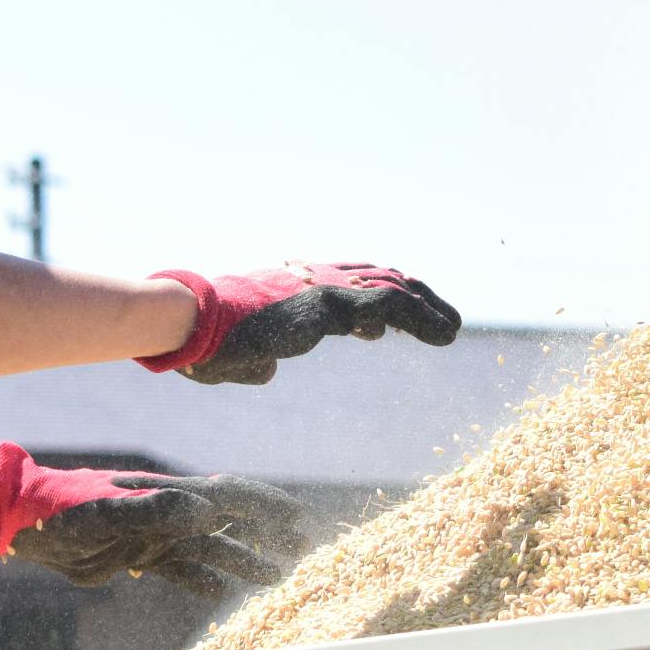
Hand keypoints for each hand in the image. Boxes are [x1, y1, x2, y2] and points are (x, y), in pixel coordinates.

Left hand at [0, 441, 310, 594]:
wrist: (26, 525)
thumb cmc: (63, 509)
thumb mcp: (108, 511)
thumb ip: (157, 510)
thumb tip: (210, 512)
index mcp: (168, 495)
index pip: (229, 497)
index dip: (265, 506)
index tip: (299, 518)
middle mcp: (169, 513)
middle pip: (230, 521)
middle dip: (266, 533)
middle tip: (301, 548)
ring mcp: (156, 535)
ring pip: (210, 549)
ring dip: (243, 560)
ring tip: (274, 577)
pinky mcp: (138, 557)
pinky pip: (180, 571)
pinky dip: (202, 582)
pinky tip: (221, 595)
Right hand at [138, 262, 461, 384]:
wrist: (195, 325)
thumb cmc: (207, 343)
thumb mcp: (241, 352)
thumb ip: (260, 358)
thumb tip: (268, 372)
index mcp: (295, 284)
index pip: (350, 280)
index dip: (380, 294)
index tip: (397, 318)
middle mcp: (316, 278)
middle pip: (380, 278)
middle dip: (415, 296)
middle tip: (442, 321)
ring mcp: (326, 287)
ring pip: (393, 289)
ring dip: (428, 309)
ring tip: (453, 331)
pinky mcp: (333, 303)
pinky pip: (390, 307)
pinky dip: (422, 319)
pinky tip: (444, 335)